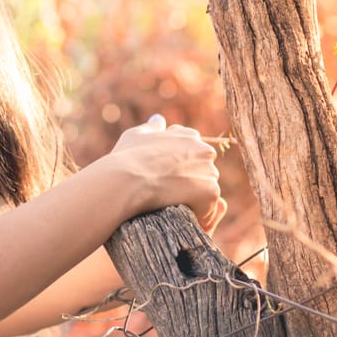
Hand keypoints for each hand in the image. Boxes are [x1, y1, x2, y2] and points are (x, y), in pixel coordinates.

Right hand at [110, 113, 226, 230]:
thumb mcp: (135, 136)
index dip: (181, 166)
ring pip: (207, 190)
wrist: (127, 179)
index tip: (167, 177)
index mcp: (189, 136)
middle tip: (169, 194)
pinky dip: (196, 216)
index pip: (195, 151)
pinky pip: (208, 209)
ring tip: (172, 207)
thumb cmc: (126, 158)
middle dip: (191, 182)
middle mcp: (203, 150)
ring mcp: (208, 170)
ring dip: (194, 199)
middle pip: (204, 171)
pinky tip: (178, 217)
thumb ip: (151, 128)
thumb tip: (159, 120)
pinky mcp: (210, 191)